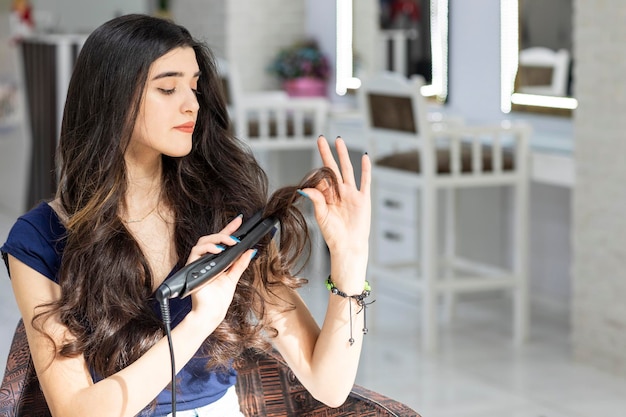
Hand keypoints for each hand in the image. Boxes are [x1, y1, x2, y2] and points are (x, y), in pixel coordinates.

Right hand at [186, 215, 255, 325]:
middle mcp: (206, 260)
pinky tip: (218, 250)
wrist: (211, 313)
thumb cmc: (219, 299)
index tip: (240, 219)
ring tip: (230, 242)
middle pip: (211, 238)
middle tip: (237, 231)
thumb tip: (250, 251)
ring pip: (203, 241)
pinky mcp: (193, 268)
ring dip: (217, 239)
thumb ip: (240, 264)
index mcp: (216, 261)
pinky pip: (196, 252)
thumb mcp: (233, 277)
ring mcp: (199, 263)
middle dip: (224, 231)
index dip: (229, 229)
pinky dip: (207, 248)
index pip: (222, 241)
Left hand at [300, 136, 370, 258]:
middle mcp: (339, 193)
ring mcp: (351, 194)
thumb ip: (316, 201)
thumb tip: (304, 188)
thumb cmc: (333, 235)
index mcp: (326, 197)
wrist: (349, 246)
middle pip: (333, 168)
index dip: (316, 170)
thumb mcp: (322, 217)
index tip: (309, 167)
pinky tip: (364, 157)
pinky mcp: (363, 198)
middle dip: (327, 153)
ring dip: (343, 155)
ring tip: (339, 141)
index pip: (321, 178)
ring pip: (347, 170)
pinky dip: (365, 169)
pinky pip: (365, 181)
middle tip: (321, 138)